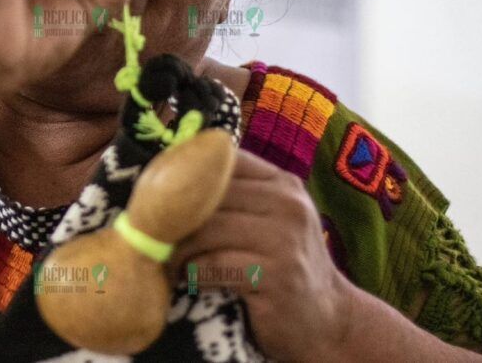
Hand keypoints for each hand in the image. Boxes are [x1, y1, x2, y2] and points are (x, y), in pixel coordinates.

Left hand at [168, 150, 354, 360]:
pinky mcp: (274, 276)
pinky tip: (189, 280)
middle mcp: (287, 204)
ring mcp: (283, 240)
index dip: (185, 175)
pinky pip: (213, 266)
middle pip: (209, 195)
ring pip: (207, 230)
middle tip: (151, 232)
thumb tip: (170, 176)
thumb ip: (235, 196)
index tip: (158, 194)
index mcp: (282, 183)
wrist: (329, 320)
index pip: (222, 161)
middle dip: (175, 215)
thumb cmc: (284, 265)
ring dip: (179, 248)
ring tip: (169, 260)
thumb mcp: (270, 219)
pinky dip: (192, 273)